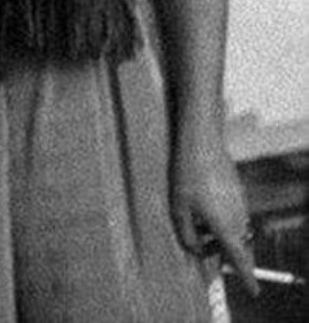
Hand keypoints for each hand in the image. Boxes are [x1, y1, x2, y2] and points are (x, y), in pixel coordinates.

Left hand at [170, 128, 257, 296]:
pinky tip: (203, 206)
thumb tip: (195, 248)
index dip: (246, 276)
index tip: (253, 290)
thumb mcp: (179, 207)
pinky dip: (223, 219)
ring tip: (197, 224)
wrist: (202, 141)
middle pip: (238, 245)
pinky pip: (234, 213)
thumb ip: (187, 234)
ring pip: (235, 228)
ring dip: (221, 234)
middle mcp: (238, 217)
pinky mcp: (238, 190)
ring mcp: (241, 202)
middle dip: (223, 252)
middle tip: (204, 248)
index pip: (240, 259)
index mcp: (226, 226)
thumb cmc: (188, 174)